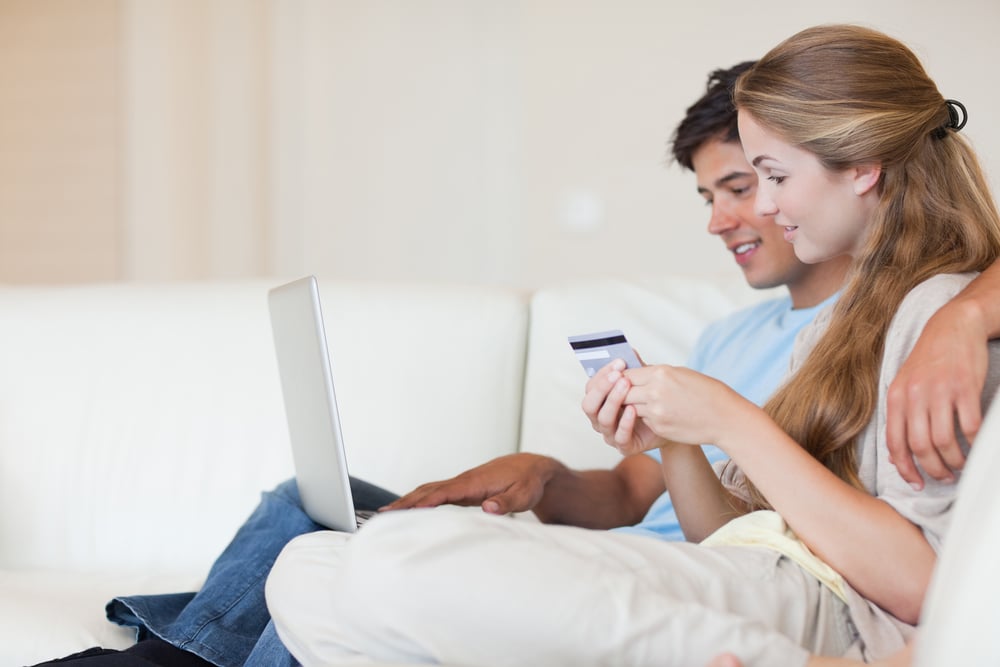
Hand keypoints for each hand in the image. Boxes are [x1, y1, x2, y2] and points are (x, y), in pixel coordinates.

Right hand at [380, 453, 553, 514]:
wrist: (531, 467)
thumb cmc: (527, 482)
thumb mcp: (523, 496)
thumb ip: (505, 502)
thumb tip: (488, 508)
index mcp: (475, 483)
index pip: (444, 493)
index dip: (424, 502)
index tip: (405, 510)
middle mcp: (463, 482)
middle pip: (428, 491)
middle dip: (405, 503)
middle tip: (382, 516)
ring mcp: (461, 484)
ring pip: (429, 491)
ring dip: (408, 501)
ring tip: (386, 514)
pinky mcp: (463, 489)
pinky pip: (436, 494)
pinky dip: (419, 501)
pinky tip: (410, 510)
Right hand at [581, 358, 667, 455]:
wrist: (673, 423)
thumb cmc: (653, 401)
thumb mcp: (644, 382)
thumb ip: (634, 369)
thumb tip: (628, 350)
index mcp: (600, 401)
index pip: (591, 387)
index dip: (602, 375)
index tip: (619, 362)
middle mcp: (600, 418)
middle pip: (589, 404)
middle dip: (602, 388)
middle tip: (618, 376)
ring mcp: (610, 433)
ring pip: (602, 419)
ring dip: (613, 401)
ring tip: (626, 387)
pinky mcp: (624, 446)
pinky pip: (619, 436)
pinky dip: (625, 422)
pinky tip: (633, 409)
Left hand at [621, 365, 751, 453]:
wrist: (724, 417)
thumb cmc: (705, 392)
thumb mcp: (680, 374)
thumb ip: (655, 373)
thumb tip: (633, 371)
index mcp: (660, 373)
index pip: (626, 374)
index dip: (619, 378)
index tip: (617, 380)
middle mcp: (655, 391)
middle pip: (622, 392)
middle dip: (620, 394)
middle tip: (619, 395)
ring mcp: (656, 411)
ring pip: (631, 407)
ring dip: (632, 407)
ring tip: (638, 405)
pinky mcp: (659, 427)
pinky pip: (644, 420)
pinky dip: (646, 418)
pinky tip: (657, 415)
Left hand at [886, 300, 987, 486]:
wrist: (953, 326)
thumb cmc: (928, 360)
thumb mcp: (904, 385)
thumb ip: (899, 417)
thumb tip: (896, 455)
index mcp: (896, 397)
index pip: (895, 442)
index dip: (905, 468)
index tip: (916, 483)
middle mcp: (915, 396)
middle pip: (920, 446)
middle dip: (932, 469)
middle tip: (943, 477)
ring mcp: (940, 392)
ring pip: (944, 441)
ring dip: (954, 461)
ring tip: (959, 466)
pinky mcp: (965, 388)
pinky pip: (969, 427)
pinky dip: (973, 444)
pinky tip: (974, 449)